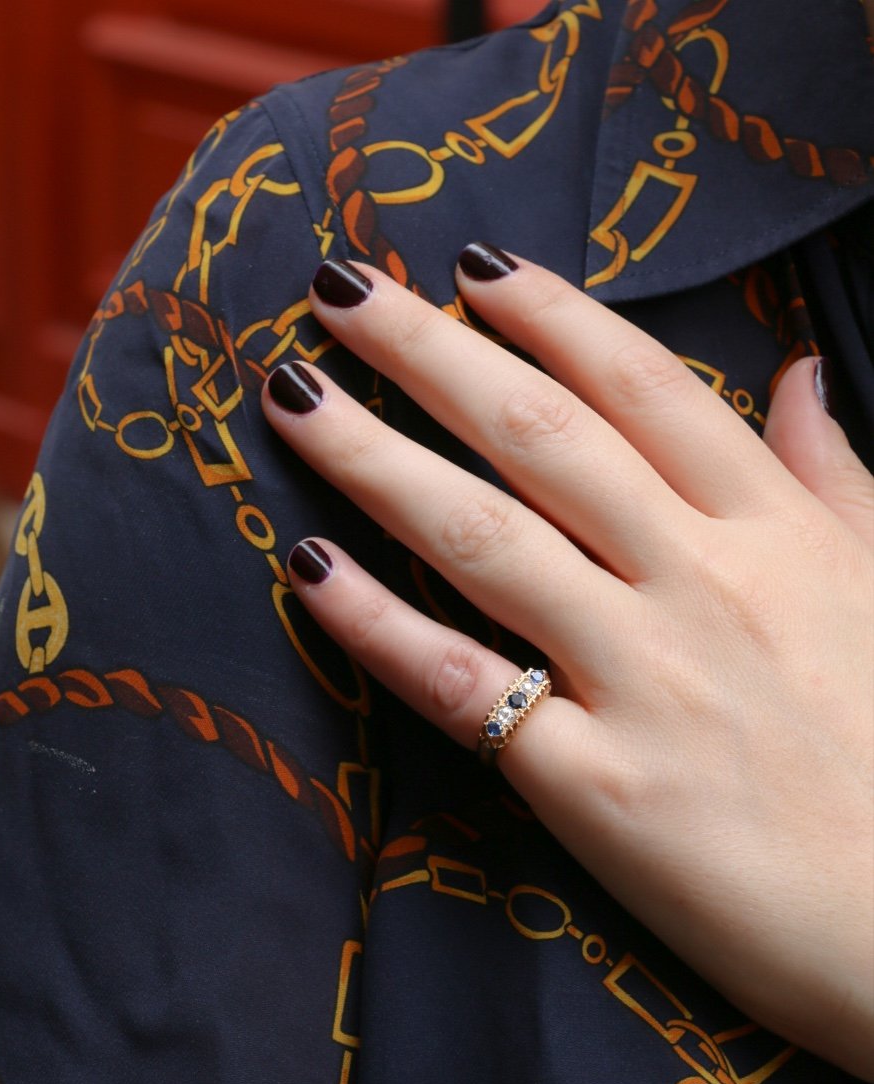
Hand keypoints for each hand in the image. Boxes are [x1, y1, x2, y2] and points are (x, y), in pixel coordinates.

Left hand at [260, 246, 873, 1079]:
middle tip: (339, 287)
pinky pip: (466, 686)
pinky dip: (379, 625)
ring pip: (483, 537)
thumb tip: (804, 370)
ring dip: (374, 455)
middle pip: (538, 436)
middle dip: (427, 350)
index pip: (642, 387)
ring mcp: (643, 682)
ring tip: (294, 397)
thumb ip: (834, 474)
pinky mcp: (594, 786)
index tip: (466, 266)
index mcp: (774, 530)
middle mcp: (700, 584)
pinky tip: (310, 567)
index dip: (549, 314)